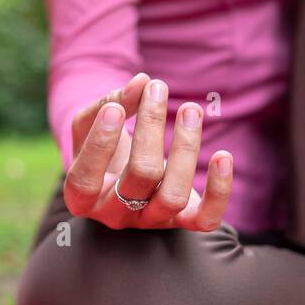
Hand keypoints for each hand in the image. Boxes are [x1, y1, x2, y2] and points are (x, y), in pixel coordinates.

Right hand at [63, 73, 232, 230]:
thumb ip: (109, 101)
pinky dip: (219, 190)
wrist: (122, 172)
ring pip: (173, 196)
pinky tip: (222, 155)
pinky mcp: (181, 221)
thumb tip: (141, 83)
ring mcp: (150, 220)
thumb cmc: (102, 144)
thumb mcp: (90, 123)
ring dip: (186, 147)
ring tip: (190, 109)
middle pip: (140, 176)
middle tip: (157, 89)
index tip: (114, 109)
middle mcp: (115, 214)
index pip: (85, 179)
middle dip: (151, 127)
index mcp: (81, 197)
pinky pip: (205, 219)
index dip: (100, 145)